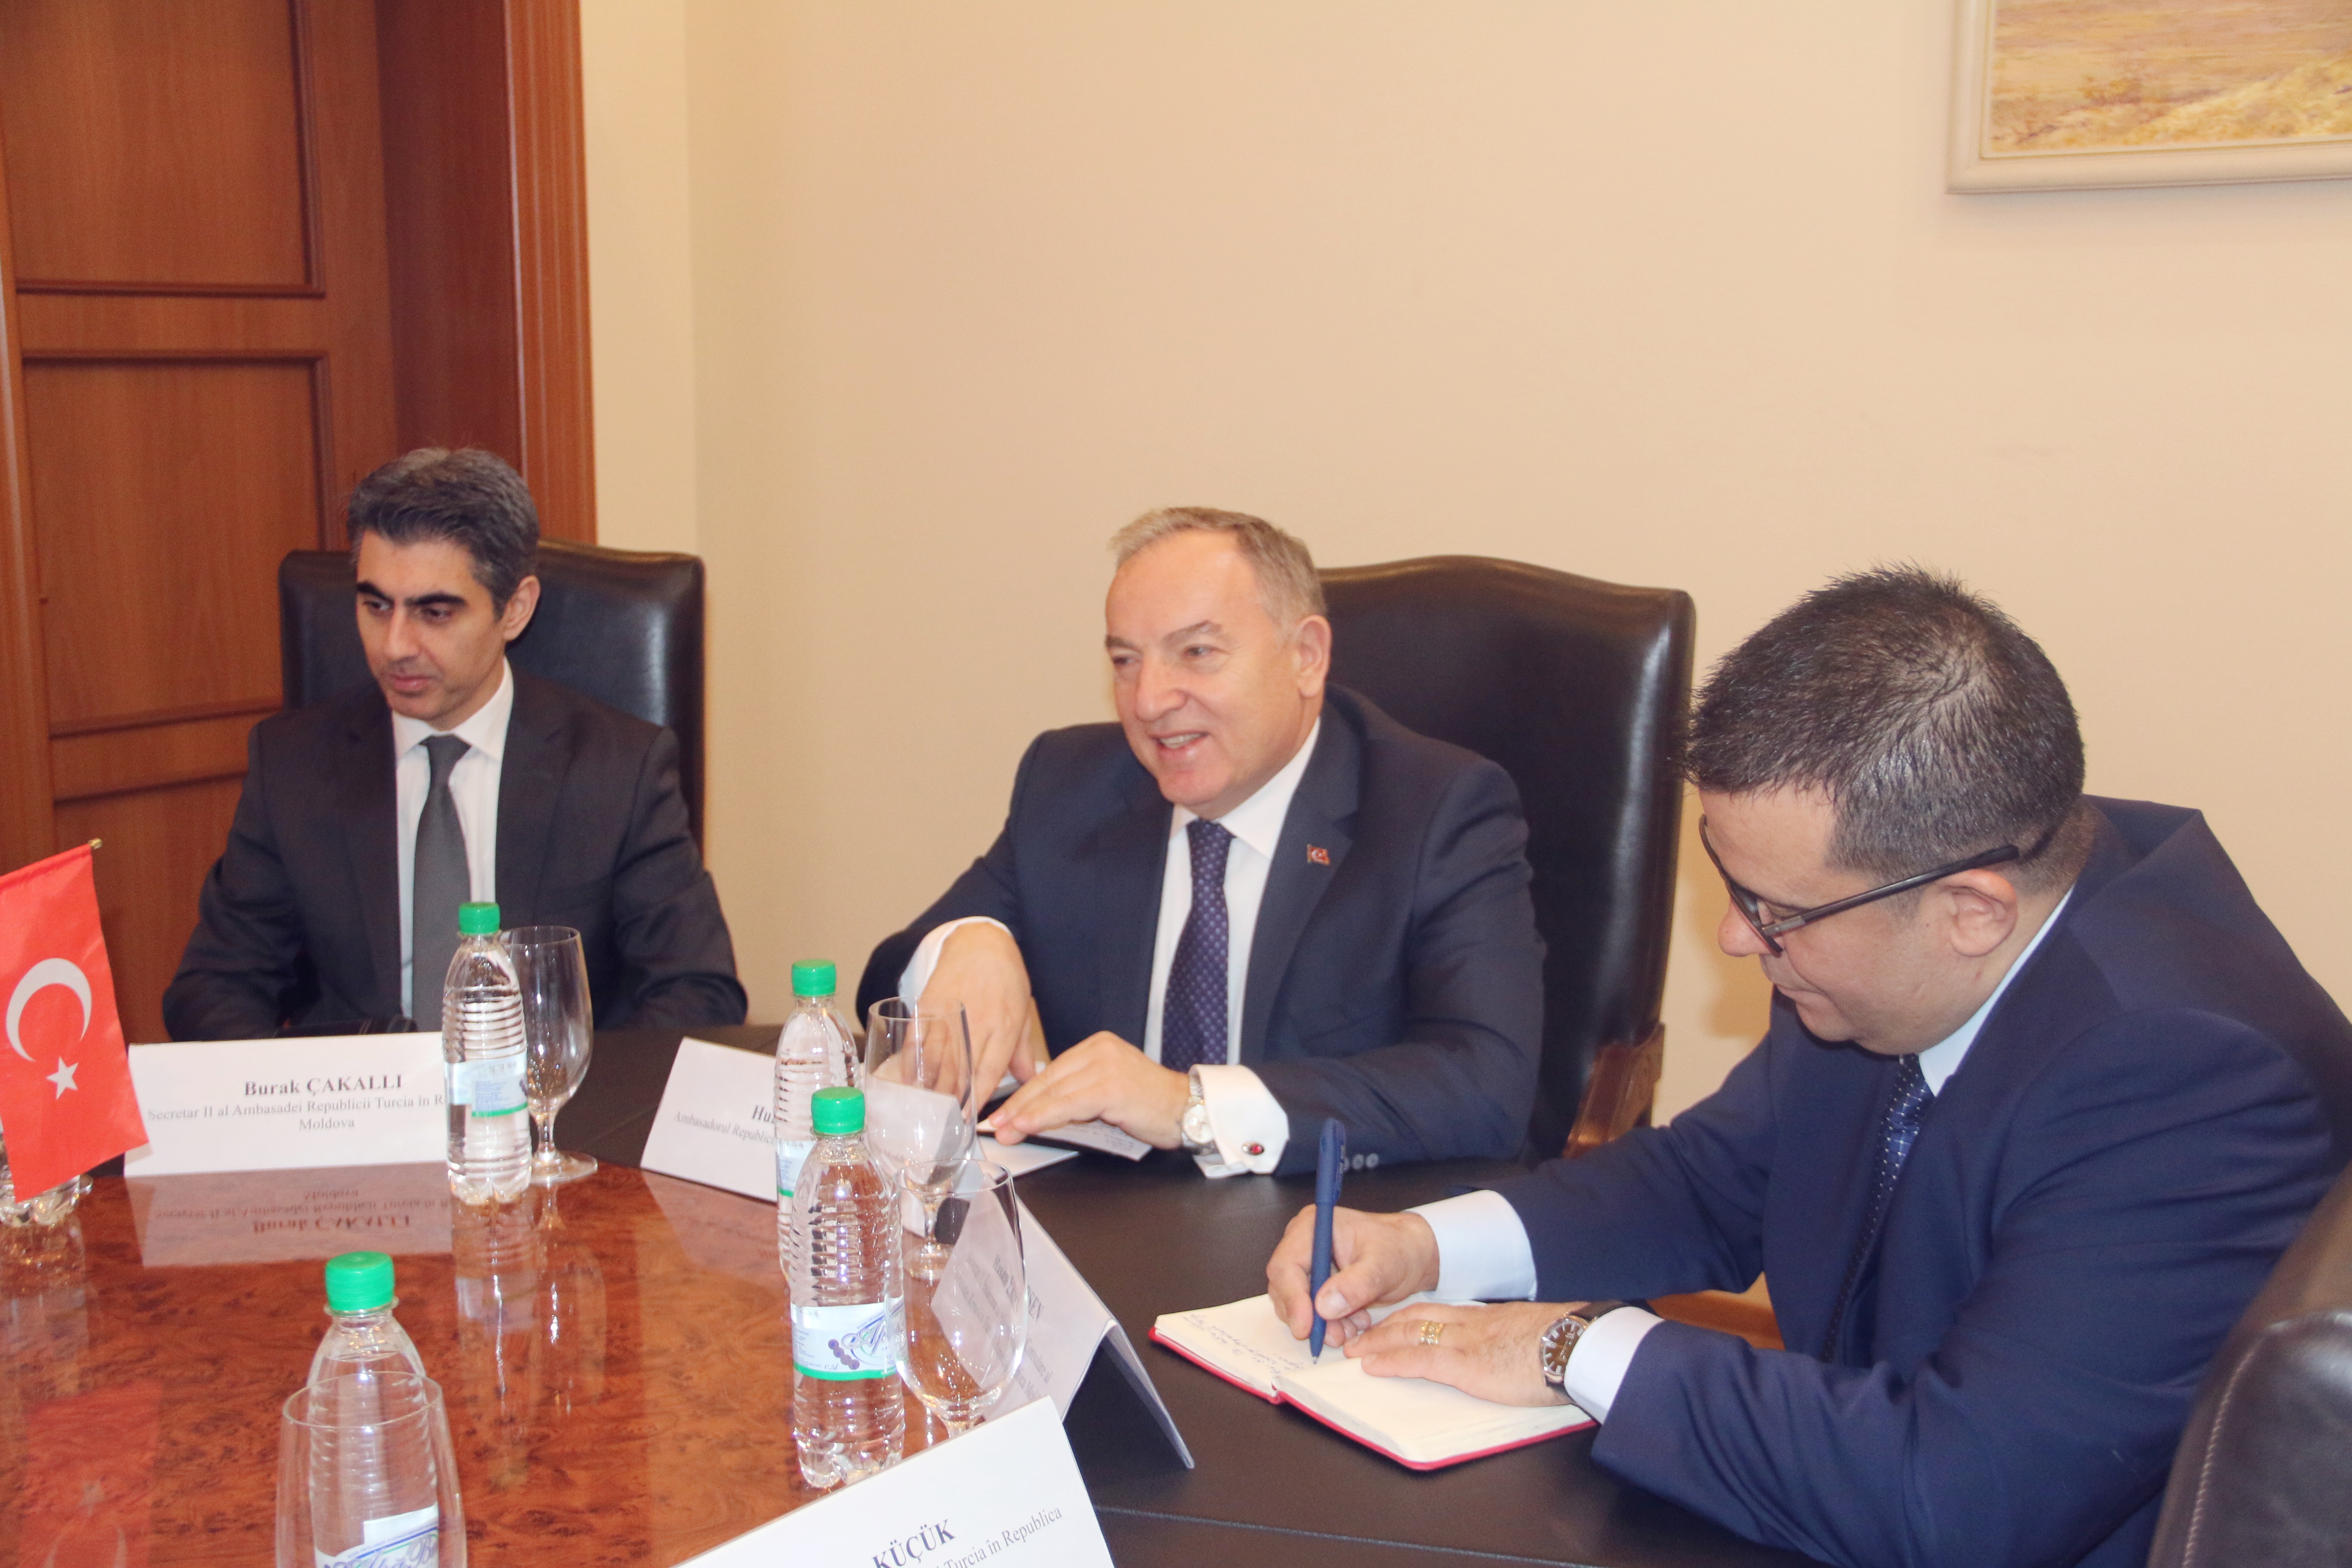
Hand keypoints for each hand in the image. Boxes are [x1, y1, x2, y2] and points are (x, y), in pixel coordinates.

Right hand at [917, 922, 1037, 1107]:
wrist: (980, 941)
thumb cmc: (1006, 977)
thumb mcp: (1023, 1011)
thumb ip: (1023, 1050)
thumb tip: (1030, 1082)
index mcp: (1005, 1026)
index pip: (989, 1071)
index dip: (977, 1098)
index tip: (968, 1117)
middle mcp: (977, 1022)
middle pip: (961, 1070)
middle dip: (951, 1099)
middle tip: (943, 1121)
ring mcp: (951, 1013)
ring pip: (937, 1059)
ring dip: (930, 1087)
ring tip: (925, 1110)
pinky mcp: (929, 1005)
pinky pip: (917, 1040)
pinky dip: (911, 1063)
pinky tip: (909, 1080)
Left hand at [981, 1032, 1188, 1146]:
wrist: (1188, 1109)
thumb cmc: (1150, 1105)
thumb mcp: (1107, 1093)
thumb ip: (1076, 1094)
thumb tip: (1037, 1112)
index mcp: (1097, 1046)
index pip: (1051, 1071)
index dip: (1024, 1094)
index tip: (1004, 1112)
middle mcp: (1100, 1049)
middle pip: (1048, 1079)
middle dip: (1018, 1105)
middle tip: (995, 1124)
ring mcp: (1106, 1066)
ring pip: (1055, 1091)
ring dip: (1025, 1114)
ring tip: (1005, 1130)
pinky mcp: (1111, 1087)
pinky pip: (1068, 1104)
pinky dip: (1044, 1116)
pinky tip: (1026, 1126)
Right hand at [1266, 1207, 1440, 1346]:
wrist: (1412, 1254)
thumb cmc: (1400, 1248)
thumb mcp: (1383, 1265)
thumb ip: (1356, 1284)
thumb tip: (1324, 1307)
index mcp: (1313, 1227)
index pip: (1286, 1265)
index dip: (1293, 1298)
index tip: (1306, 1326)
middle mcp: (1303, 1244)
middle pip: (1285, 1287)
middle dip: (1308, 1316)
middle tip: (1334, 1336)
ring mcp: (1308, 1265)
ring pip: (1296, 1304)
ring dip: (1320, 1324)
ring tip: (1352, 1329)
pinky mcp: (1316, 1284)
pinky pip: (1310, 1311)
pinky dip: (1328, 1324)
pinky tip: (1353, 1325)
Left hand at [1348, 1301, 1572, 1407]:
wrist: (1577, 1345)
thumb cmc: (1564, 1345)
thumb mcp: (1532, 1334)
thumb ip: (1512, 1339)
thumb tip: (1512, 1350)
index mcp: (1486, 1318)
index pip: (1437, 1311)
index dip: (1408, 1317)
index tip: (1389, 1323)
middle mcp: (1470, 1324)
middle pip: (1416, 1317)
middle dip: (1385, 1326)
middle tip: (1360, 1334)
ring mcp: (1465, 1342)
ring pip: (1410, 1333)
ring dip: (1378, 1342)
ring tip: (1355, 1349)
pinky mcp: (1466, 1365)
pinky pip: (1419, 1359)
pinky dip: (1391, 1361)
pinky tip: (1372, 1366)